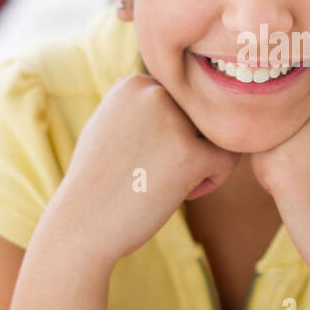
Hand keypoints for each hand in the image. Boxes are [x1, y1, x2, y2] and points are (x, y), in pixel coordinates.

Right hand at [50, 74, 239, 266]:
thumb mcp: (114, 126)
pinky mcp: (190, 153)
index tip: (149, 155)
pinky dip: (214, 179)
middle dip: (192, 142)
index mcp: (135, 83)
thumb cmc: (100, 183)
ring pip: (219, 133)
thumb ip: (147, 108)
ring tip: (173, 181)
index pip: (183, 98)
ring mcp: (172, 121)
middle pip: (202, 114)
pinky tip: (185, 194)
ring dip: (204, 158)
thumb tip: (192, 100)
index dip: (175, 128)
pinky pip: (228, 159)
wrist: (82, 225)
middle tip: (161, 172)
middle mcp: (153, 92)